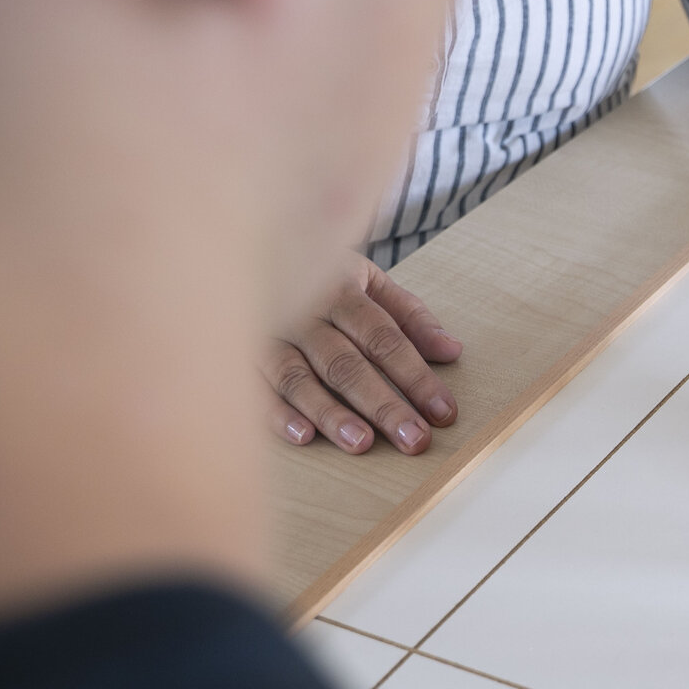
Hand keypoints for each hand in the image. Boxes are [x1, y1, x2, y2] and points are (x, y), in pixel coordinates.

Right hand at [262, 253, 460, 453]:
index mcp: (340, 289)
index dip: (415, 376)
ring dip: (330, 413)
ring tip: (362, 444)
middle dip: (383, 405)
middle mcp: (301, 312)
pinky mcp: (236, 353)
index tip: (443, 412)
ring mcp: (266, 333)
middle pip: (347, 364)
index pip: (385, 338)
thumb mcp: (369, 281)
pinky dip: (277, 412)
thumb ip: (410, 316)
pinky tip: (303, 437)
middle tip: (413, 440)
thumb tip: (452, 351)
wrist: (245, 244)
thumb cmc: (321, 275)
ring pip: (299, 378)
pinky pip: (255, 386)